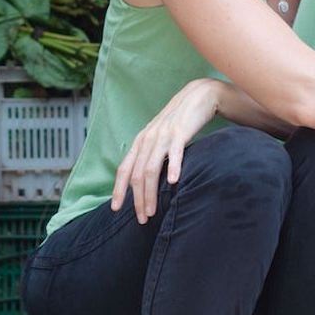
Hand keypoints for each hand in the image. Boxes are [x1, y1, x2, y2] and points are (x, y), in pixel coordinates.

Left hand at [111, 78, 220, 223]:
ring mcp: (163, 136)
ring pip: (151, 169)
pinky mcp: (180, 132)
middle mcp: (147, 139)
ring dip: (150, 192)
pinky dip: (173, 168)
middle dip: (137, 199)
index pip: (124, 169)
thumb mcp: (160, 137)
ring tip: (152, 211)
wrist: (198, 96)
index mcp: (141, 142)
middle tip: (142, 219)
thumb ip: (152, 155)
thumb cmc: (179, 121)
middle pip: (137, 174)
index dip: (118, 190)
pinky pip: (174, 153)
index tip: (116, 209)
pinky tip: (174, 182)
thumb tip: (145, 180)